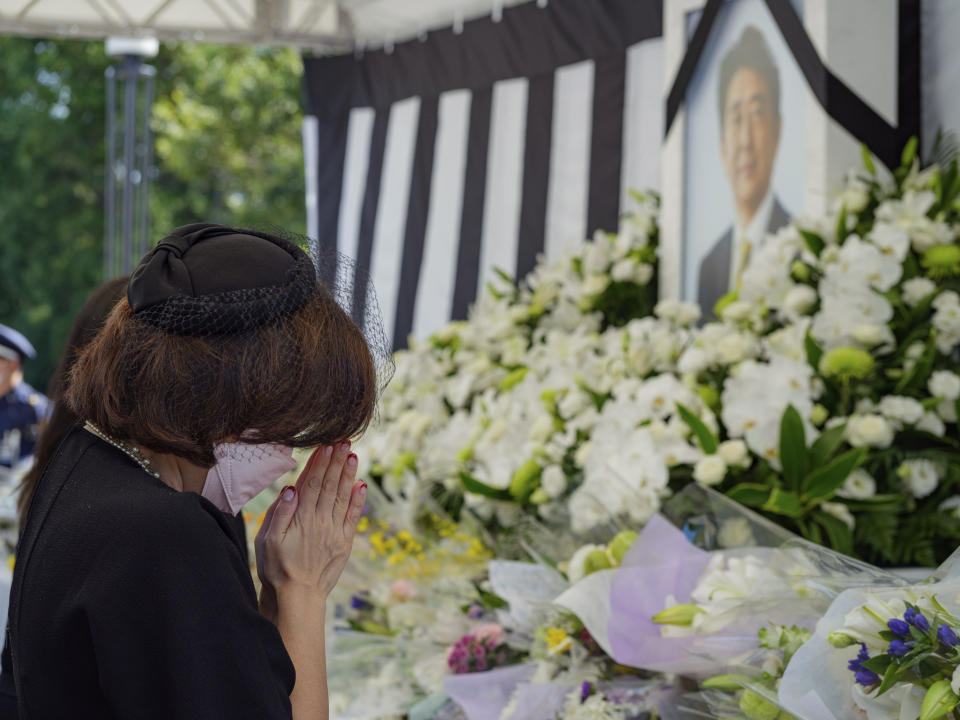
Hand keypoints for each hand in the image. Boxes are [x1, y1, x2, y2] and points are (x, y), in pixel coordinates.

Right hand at [255, 442, 365, 607]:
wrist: (297, 598)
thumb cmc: (276, 568)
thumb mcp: (268, 541)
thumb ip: (279, 513)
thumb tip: (291, 488)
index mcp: (301, 518)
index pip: (312, 483)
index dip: (320, 463)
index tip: (327, 444)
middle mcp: (321, 521)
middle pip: (329, 485)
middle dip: (336, 461)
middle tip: (344, 441)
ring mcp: (334, 531)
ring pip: (343, 496)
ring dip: (348, 474)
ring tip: (352, 455)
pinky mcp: (344, 542)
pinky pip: (353, 517)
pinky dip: (358, 500)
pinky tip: (361, 485)